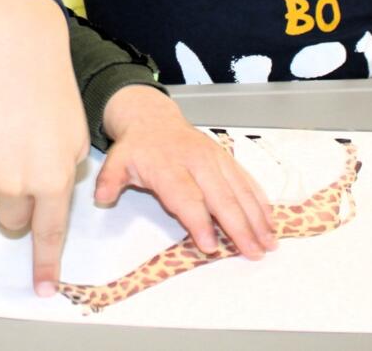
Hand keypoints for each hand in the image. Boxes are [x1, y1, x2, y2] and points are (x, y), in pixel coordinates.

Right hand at [0, 0, 88, 295]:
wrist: (15, 44)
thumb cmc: (48, 86)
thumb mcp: (72, 134)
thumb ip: (63, 173)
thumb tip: (49, 199)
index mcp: (53, 176)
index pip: (48, 233)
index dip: (43, 264)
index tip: (41, 288)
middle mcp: (16, 177)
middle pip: (8, 220)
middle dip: (11, 202)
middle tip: (13, 165)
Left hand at [97, 85, 275, 258]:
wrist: (152, 119)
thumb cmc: (137, 148)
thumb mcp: (117, 160)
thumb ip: (110, 180)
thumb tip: (101, 197)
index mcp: (168, 165)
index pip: (186, 197)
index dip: (199, 222)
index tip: (211, 245)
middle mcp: (196, 161)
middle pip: (221, 197)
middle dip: (238, 227)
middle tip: (252, 253)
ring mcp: (214, 158)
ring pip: (240, 189)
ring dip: (256, 218)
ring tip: (269, 242)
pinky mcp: (226, 158)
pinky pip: (246, 180)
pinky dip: (260, 201)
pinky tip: (270, 221)